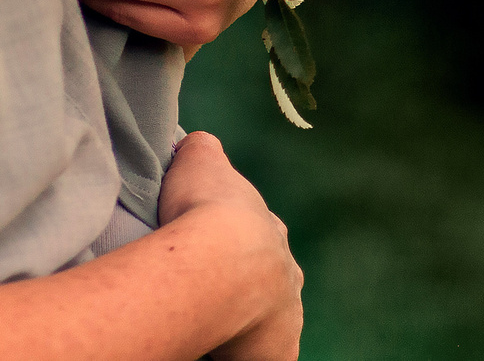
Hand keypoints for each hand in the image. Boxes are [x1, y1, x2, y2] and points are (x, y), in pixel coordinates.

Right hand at [157, 134, 301, 360]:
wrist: (218, 258)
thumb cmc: (204, 209)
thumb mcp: (200, 159)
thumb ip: (202, 150)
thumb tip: (196, 144)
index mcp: (270, 231)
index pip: (256, 238)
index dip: (232, 244)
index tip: (208, 250)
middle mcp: (286, 272)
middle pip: (269, 280)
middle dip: (246, 285)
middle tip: (210, 292)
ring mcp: (287, 314)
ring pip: (271, 320)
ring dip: (248, 323)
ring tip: (215, 324)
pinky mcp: (277, 353)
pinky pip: (266, 356)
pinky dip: (249, 353)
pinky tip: (223, 350)